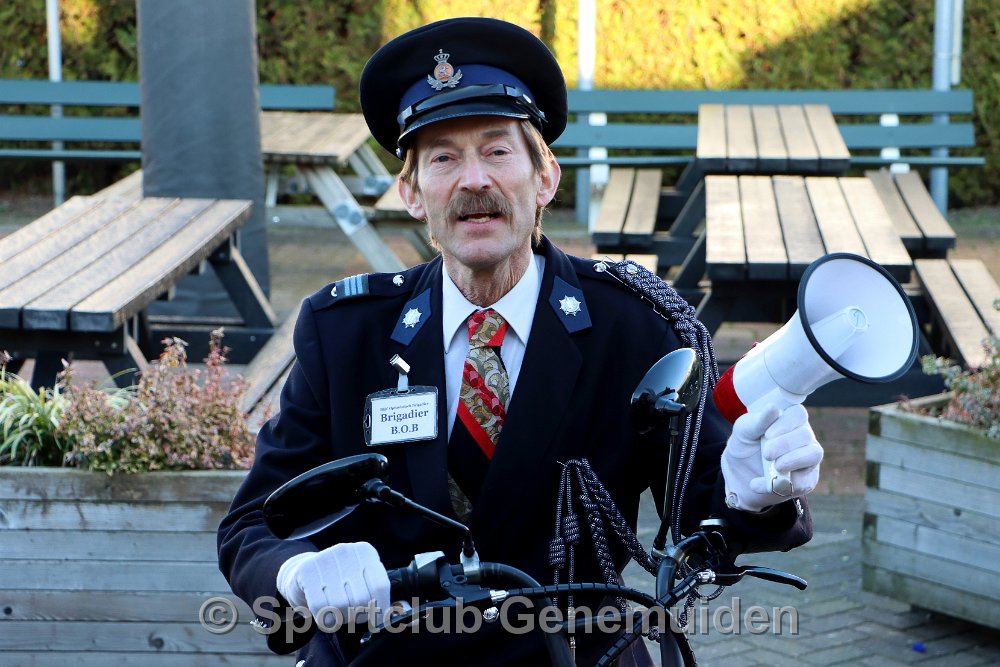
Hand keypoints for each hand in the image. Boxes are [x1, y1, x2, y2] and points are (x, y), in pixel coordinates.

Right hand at [276, 542, 390, 626]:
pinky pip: (321, 608)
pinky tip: (325, 616)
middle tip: (352, 615)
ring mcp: (325, 559)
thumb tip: (399, 610)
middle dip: (358, 615)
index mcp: (366, 552)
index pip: (380, 586)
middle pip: (362, 598)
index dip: (380, 609)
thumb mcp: (363, 582)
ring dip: (341, 618)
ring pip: (342, 605)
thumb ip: (381, 596)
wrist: (304, 572)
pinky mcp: (306, 571)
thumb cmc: (340, 581)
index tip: (375, 620)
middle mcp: (347, 551)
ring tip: (338, 612)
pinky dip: (326, 621)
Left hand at [721, 404, 823, 512]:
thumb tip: (773, 408)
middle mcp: (803, 437)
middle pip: (805, 434)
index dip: (785, 424)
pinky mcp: (806, 479)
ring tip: (775, 467)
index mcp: (789, 420)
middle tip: (767, 454)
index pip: (798, 414)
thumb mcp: (744, 430)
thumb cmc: (745, 444)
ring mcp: (807, 458)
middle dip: (785, 444)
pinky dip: (783, 484)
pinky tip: (763, 484)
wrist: (739, 474)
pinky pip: (804, 481)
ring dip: (793, 460)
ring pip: (813, 454)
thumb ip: (758, 421)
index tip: (768, 435)